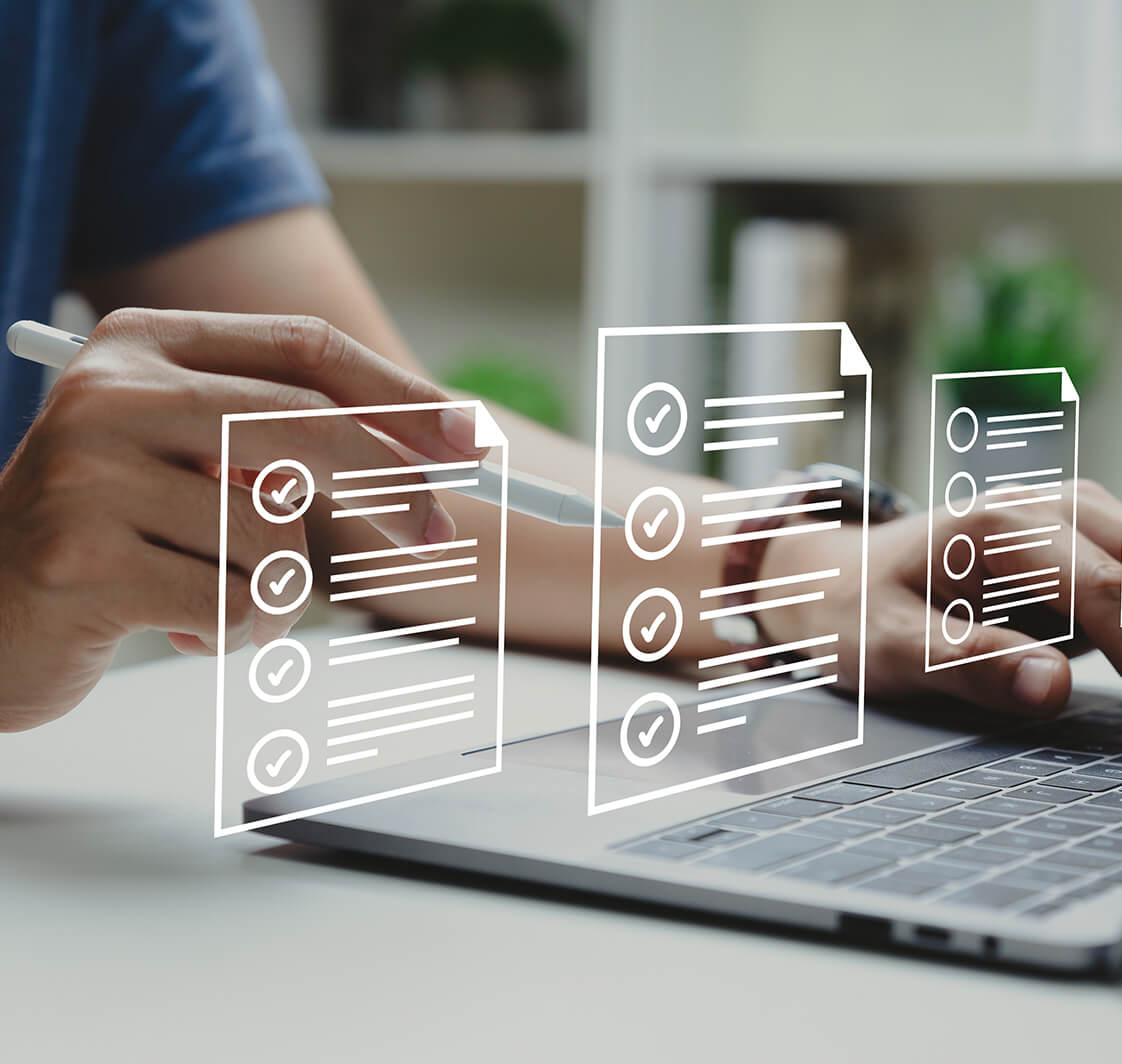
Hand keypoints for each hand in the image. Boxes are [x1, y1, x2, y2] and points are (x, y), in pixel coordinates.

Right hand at [0, 308, 484, 730]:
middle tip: (437, 537)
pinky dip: (234, 632)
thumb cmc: (118, 536)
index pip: (306, 352)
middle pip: (308, 428)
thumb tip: (435, 453)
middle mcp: (112, 392)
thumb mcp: (194, 465)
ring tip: (218, 596)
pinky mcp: (83, 563)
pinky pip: (234, 606)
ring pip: (277, 535)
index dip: (401, 396)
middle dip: (394, 489)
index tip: (472, 439)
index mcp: (144, 345)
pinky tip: (175, 625)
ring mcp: (89, 474)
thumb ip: (288, 445)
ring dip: (279, 590)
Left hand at [756, 479, 1120, 716]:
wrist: (834, 580)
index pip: (1105, 588)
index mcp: (998, 525)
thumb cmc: (855, 608)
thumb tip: (1051, 687)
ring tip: (1114, 675)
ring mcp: (1065, 524)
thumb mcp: (891, 644)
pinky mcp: (1075, 552)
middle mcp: (1043, 508)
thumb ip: (969, 663)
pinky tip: (1114, 658)